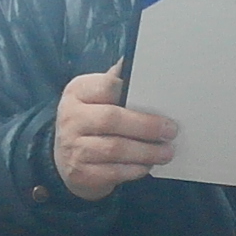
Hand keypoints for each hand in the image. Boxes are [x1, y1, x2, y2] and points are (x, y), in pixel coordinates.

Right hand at [51, 66, 177, 202]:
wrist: (64, 161)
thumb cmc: (90, 123)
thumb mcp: (96, 99)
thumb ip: (115, 84)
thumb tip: (139, 61)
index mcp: (77, 92)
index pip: (106, 86)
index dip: (132, 91)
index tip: (158, 98)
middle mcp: (71, 118)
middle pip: (111, 119)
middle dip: (147, 126)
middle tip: (171, 130)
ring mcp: (72, 147)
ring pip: (115, 148)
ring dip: (146, 151)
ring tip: (167, 151)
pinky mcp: (80, 173)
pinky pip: (113, 172)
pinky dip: (134, 169)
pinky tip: (147, 165)